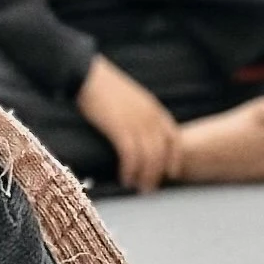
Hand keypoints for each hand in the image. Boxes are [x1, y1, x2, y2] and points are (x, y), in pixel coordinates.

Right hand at [74, 57, 181, 194]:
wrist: (88, 75)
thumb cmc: (105, 87)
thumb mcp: (132, 99)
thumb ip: (140, 114)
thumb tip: (139, 132)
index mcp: (154, 108)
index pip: (173, 137)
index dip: (175, 157)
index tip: (172, 172)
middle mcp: (149, 117)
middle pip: (161, 152)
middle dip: (157, 173)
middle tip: (150, 188)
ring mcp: (136, 123)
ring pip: (148, 157)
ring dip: (144, 176)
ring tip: (137, 187)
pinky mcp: (120, 129)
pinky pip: (131, 156)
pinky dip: (130, 170)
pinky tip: (125, 178)